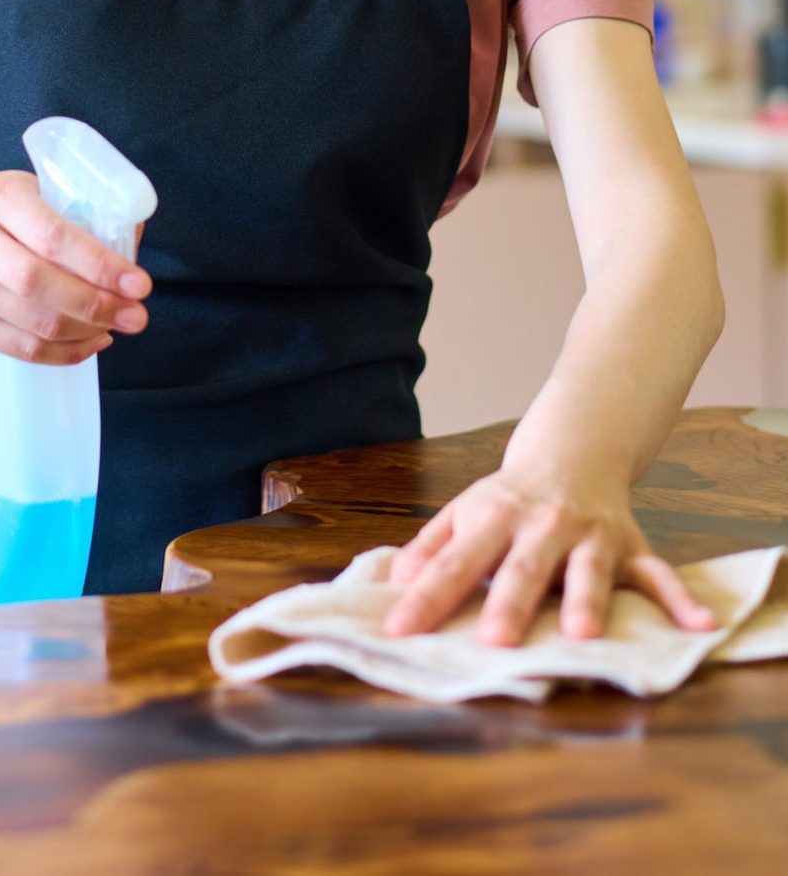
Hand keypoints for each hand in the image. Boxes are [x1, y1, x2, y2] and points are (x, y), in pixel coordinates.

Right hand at [0, 172, 151, 364]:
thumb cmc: (11, 214)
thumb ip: (86, 214)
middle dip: (97, 305)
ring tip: (118, 325)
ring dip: (86, 331)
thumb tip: (133, 245)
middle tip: (137, 316)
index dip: (101, 265)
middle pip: (39, 284)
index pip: (54, 237)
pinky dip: (64, 352)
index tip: (139, 284)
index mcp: (0, 195)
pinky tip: (93, 341)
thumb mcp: (42, 193)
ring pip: (32, 322)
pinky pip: (20, 348)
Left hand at [384, 464, 715, 645]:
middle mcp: (543, 525)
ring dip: (587, 601)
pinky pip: (659, 574)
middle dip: (509, 602)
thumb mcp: (464, 512)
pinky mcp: (631, 546)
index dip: (426, 597)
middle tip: (496, 642)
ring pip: (589, 571)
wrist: (573, 451)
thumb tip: (392, 582)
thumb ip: (429, 547)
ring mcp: (591, 536)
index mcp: (494, 517)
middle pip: (523, 567)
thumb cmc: (509, 498)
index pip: (454, 562)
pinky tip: (700, 624)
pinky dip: (680, 598)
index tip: (399, 630)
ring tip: (582, 635)